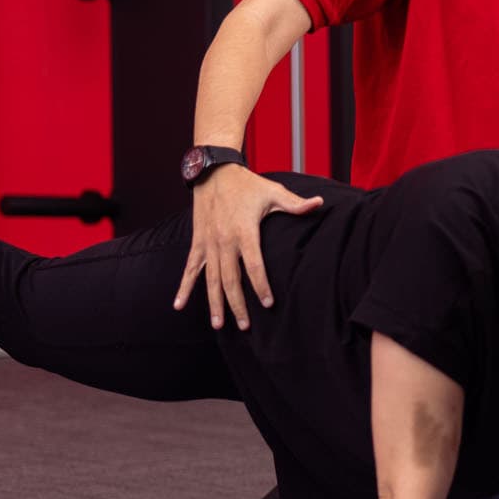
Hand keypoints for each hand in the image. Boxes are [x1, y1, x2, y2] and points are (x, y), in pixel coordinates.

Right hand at [174, 166, 324, 330]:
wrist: (213, 172)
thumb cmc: (247, 184)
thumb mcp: (273, 192)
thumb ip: (295, 204)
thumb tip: (319, 204)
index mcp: (244, 231)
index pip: (254, 265)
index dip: (260, 285)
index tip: (268, 303)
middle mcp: (224, 240)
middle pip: (231, 279)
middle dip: (237, 304)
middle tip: (245, 326)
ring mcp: (209, 243)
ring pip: (211, 279)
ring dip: (214, 303)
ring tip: (218, 325)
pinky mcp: (198, 243)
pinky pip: (189, 269)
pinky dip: (184, 287)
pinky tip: (179, 305)